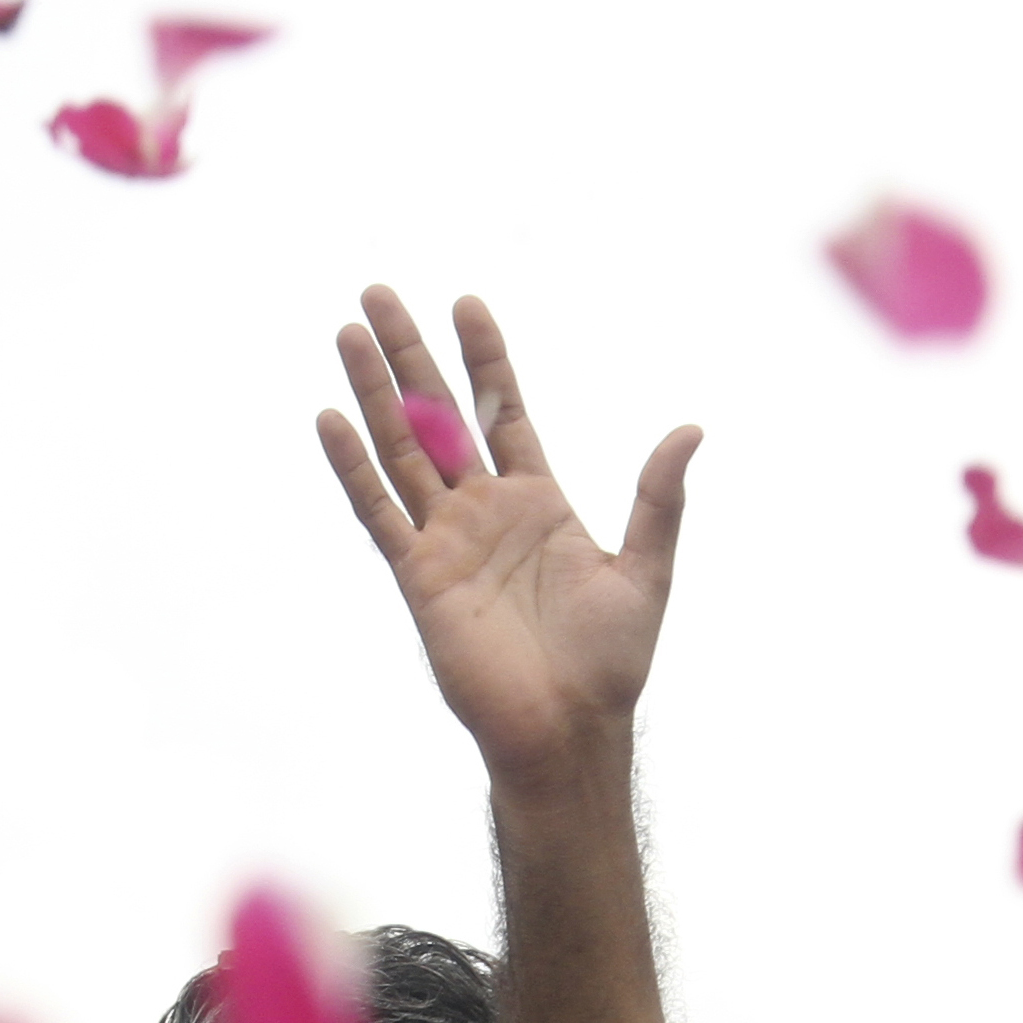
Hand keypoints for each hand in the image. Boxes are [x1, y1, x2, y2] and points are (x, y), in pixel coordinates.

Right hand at [318, 288, 698, 784]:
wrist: (569, 730)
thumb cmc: (611, 662)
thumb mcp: (646, 570)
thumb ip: (659, 498)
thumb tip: (691, 429)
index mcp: (539, 501)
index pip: (505, 411)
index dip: (485, 359)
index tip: (465, 304)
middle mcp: (486, 512)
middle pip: (440, 415)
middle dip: (413, 356)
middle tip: (380, 293)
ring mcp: (448, 541)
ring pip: (402, 450)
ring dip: (374, 392)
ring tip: (349, 331)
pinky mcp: (419, 577)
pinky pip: (379, 513)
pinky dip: (355, 467)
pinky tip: (332, 418)